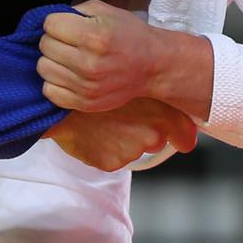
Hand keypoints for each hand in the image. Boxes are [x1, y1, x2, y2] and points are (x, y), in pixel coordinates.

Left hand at [38, 0, 164, 111]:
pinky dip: (55, 82)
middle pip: (45, 46)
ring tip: (68, 58)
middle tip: (69, 41)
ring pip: (43, 68)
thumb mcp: (105, 12)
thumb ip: (74, 11)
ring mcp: (86, 87)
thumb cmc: (129, 34)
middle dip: (54, 39)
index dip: (56, 21)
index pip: (50, 25)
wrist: (154, 66)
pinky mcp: (85, 104)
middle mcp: (88, 64)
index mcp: (94, 36)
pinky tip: (68, 75)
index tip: (68, 25)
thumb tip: (47, 20)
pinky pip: (50, 92)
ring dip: (52, 60)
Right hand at [43, 98, 197, 171]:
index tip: (183, 140)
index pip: (183, 132)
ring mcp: (131, 151)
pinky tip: (91, 131)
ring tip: (101, 120)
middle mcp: (151, 134)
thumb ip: (152, 92)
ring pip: (131, 148)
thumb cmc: (93, 83)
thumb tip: (168, 106)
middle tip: (121, 117)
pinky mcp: (111, 162)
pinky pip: (112, 157)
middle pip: (155, 139)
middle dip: (143, 132)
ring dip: (121, 139)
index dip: (183, 136)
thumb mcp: (126, 80)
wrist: (58, 98)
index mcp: (159, 113)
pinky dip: (103, 148)